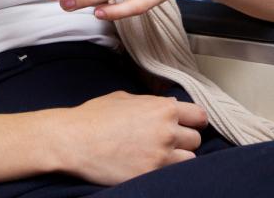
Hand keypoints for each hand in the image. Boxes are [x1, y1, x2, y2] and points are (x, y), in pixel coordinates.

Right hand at [53, 91, 207, 184]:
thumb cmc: (94, 117)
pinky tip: (150, 165)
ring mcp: (161, 156)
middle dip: (184, 140)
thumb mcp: (125, 98)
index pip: (199, 116)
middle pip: (196, 139)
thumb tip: (169, 105)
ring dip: (178, 158)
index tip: (188, 125)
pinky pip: (173, 174)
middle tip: (167, 142)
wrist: (74, 140)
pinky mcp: (151, 175)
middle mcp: (167, 131)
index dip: (194, 121)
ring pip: (189, 159)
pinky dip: (165, 171)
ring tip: (159, 156)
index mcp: (162, 108)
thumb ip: (152, 103)